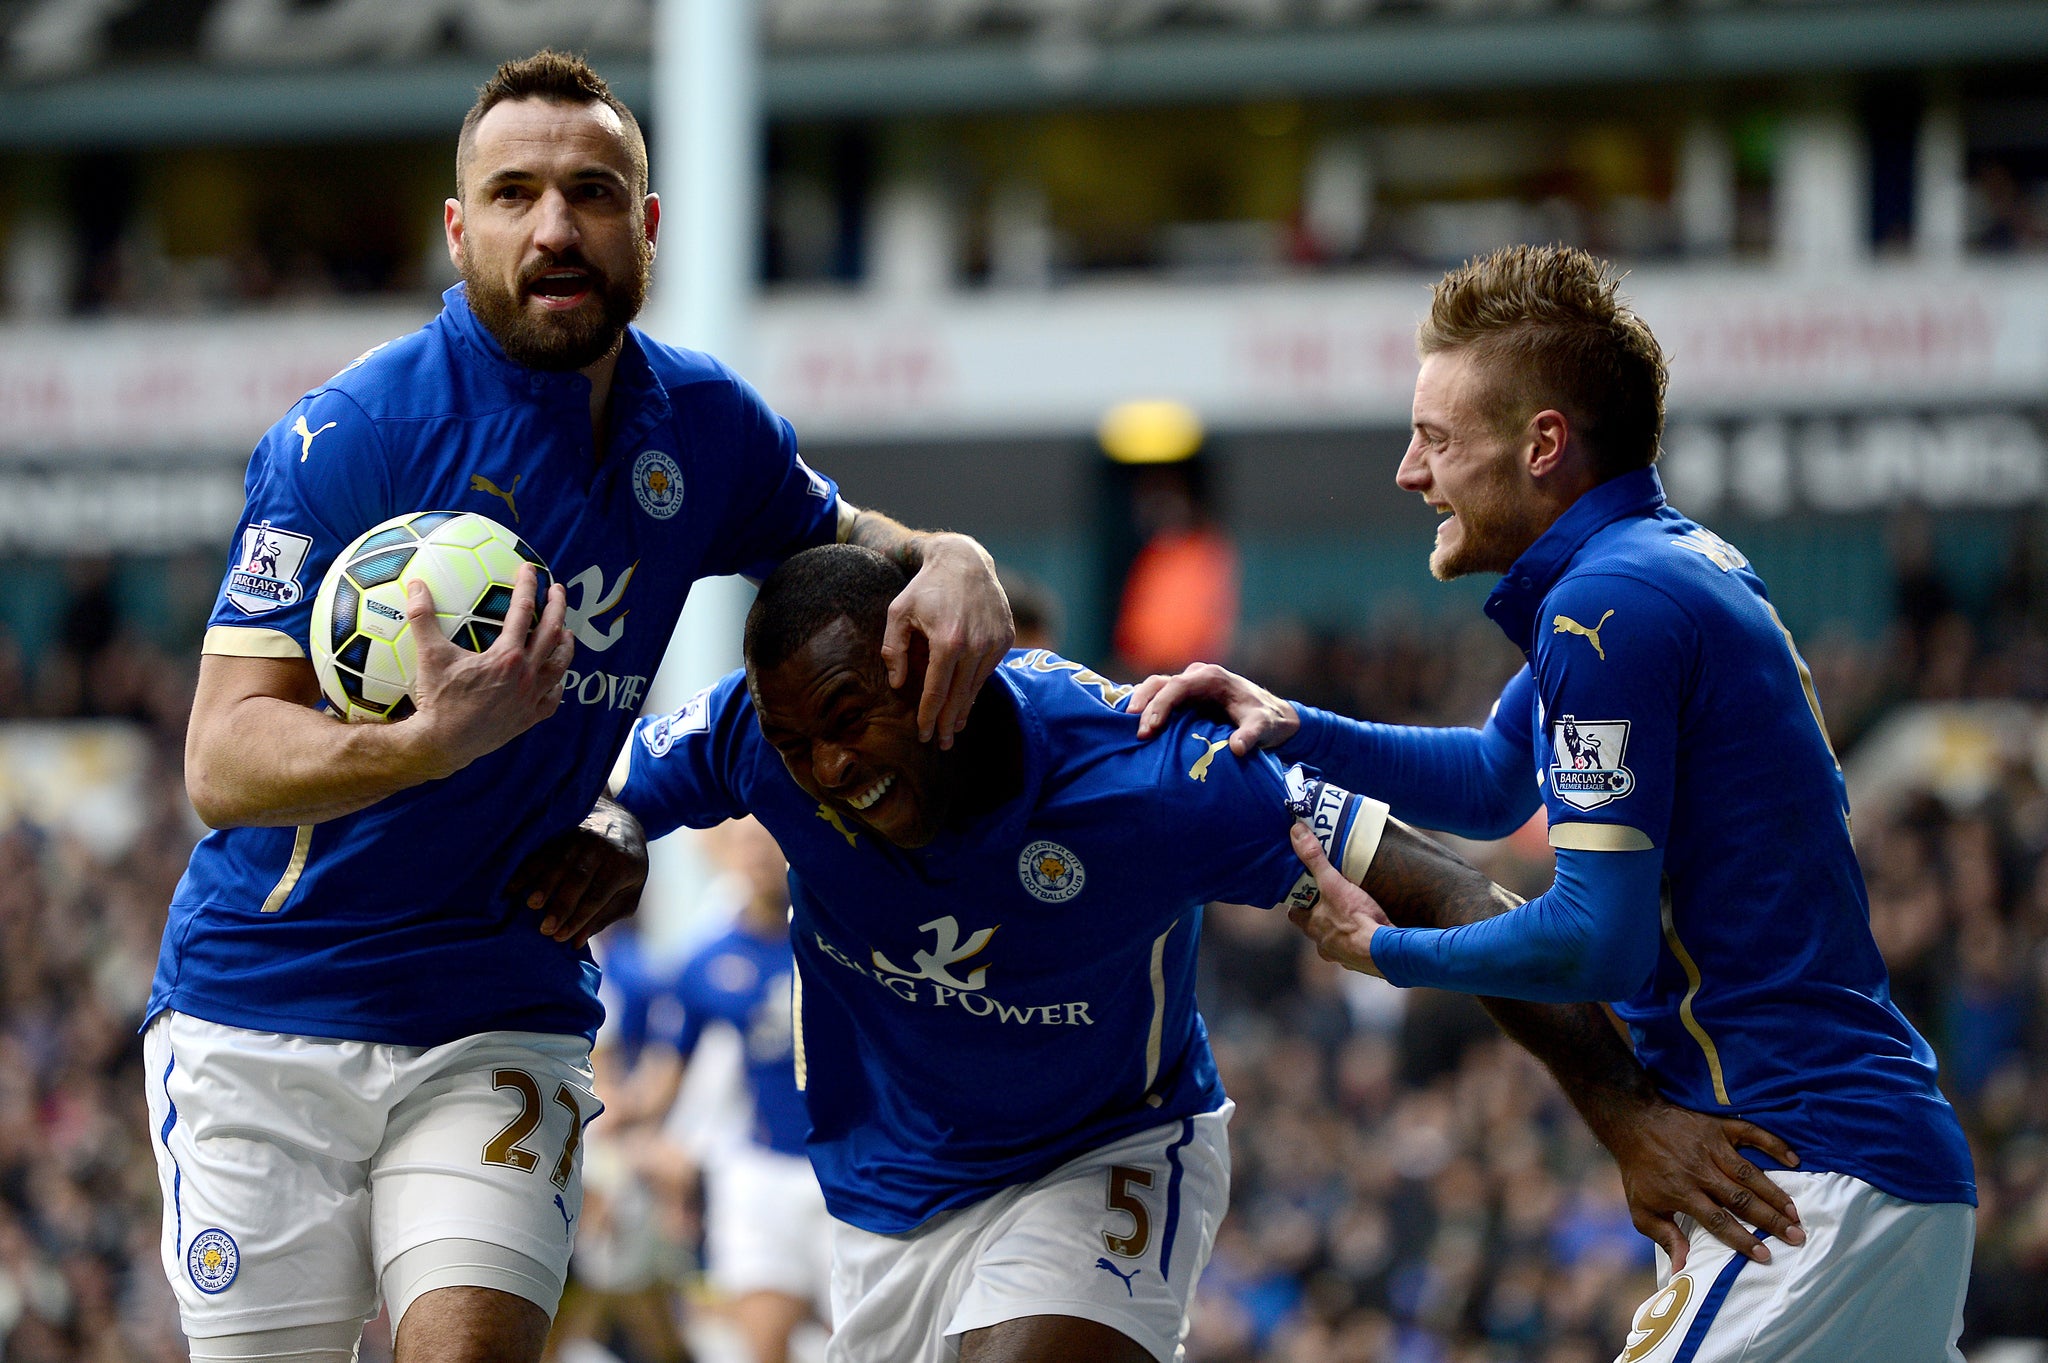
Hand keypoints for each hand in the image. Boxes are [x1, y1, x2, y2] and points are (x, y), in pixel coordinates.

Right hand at [406, 565, 571, 775]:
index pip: (523, 611)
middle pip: (552, 633)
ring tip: (565, 630)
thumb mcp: (429, 655)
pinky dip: (557, 684)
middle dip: (558, 607)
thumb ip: (423, 617)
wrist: (444, 743)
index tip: (529, 569)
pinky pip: (553, 698)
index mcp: (507, 656)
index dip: (528, 586)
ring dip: (565, 644)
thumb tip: (415, 584)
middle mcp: (527, 676)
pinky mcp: (529, 718)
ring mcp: (531, 698)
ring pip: (560, 665)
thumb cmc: (437, 699)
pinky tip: (556, 678)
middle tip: (557, 590)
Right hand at [506, 797, 648, 948]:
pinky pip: (542, 851)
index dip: (579, 917)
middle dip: (561, 905)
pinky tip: (513, 887)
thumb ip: (605, 916)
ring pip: (558, 862)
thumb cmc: (626, 867)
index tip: (560, 937)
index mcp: (621, 865)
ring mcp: (580, 837)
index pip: (597, 895)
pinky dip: (526, 869)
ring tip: (531, 905)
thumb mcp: (629, 892)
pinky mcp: (563, 832)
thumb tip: (576, 942)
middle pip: (578, 878)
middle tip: (544, 929)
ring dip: (543, 884)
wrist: (622, 822)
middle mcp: (601, 848)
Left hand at [883, 533, 1013, 748]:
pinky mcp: (1006, 638)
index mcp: (947, 641)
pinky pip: (988, 671)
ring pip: (976, 686)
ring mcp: (994, 643)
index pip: (937, 691)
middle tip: (941, 744)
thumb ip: (895, 650)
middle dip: (947, 723)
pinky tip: (966, 699)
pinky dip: (976, 686)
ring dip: (964, 709)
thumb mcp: (898, 613)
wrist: (964, 560)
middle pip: (959, 696)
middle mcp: (976, 646)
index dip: (928, 716)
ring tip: (953, 728)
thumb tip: (898, 684)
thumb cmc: (926, 587)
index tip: (923, 734)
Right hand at [1127, 662, 1298, 754]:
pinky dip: (1145, 709)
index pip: (1177, 686)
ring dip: (1140, 705)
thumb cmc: (1268, 719)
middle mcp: (1196, 677)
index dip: (1160, 705)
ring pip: (1155, 688)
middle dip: (1143, 704)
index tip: (1150, 728)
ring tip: (1126, 729)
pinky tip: (1133, 726)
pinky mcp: (1185, 700)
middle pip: (1160, 684)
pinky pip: (1159, 699)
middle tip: (1135, 732)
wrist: (1273, 717)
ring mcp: (1189, 687)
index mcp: (1211, 678)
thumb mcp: (1264, 727)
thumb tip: (1237, 748)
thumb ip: (1251, 735)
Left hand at [1285, 820, 1392, 974]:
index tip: (1306, 890)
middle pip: (1317, 928)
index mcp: (1313, 928)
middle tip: (1334, 898)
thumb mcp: (1334, 883)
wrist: (1386, 952)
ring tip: (1355, 914)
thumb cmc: (1357, 920)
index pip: (1295, 914)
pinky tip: (1371, 932)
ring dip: (1343, 930)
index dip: (1300, 902)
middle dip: (1323, 915)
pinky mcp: (1363, 963)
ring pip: (1337, 941)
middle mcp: (1324, 946)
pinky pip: (1358, 951)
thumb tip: (1296, 832)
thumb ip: (1315, 859)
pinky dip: (1362, 942)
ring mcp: (1343, 956)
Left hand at [1595, 1100, 1805, 1268]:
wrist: (1633, 1123)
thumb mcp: (1642, 1209)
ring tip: (1795, 1213)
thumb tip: (1682, 1268)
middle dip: (1770, 1220)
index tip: (1765, 1255)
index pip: (1718, 1221)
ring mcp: (1712, 1147)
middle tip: (1796, 1236)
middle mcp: (1701, 1171)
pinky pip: (1751, 1134)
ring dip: (1775, 1193)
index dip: (1742, 1239)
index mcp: (1684, 1192)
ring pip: (1749, 1173)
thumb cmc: (1640, 1171)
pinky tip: (1794, 1159)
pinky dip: (1773, 1144)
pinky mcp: (1718, 1127)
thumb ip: (1664, 1237)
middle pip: (1741, 1199)